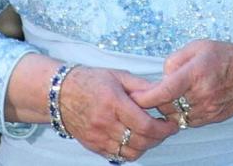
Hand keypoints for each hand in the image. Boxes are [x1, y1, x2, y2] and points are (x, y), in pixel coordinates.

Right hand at [58, 66, 178, 160]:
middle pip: (140, 142)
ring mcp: (97, 138)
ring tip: (152, 134)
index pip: (144, 125)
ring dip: (146, 146)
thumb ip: (142, 86)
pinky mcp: (93, 146)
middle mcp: (105, 124)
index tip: (172, 124)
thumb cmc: (90, 81)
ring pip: (130, 153)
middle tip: (167, 129)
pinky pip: (117, 157)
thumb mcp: (119, 76)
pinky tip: (136, 140)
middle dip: (159, 138)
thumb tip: (164, 91)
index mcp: (113, 104)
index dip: (163, 128)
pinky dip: (131, 152)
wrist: (60, 94)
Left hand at [129, 39, 232, 127]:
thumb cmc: (228, 56)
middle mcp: (201, 94)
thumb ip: (175, 59)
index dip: (145, 97)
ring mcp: (207, 109)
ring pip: (175, 116)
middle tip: (156, 90)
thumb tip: (162, 76)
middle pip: (166, 106)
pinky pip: (187, 120)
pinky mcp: (210, 119)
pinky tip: (187, 100)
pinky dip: (182, 112)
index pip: (163, 91)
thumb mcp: (200, 46)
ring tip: (175, 93)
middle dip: (156, 99)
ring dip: (169, 107)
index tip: (134, 97)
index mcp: (197, 73)